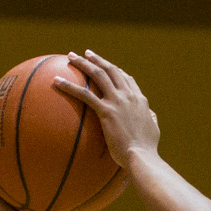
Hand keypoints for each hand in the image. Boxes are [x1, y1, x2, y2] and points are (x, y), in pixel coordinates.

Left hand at [55, 50, 159, 168]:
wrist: (142, 156)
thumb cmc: (147, 149)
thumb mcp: (154, 129)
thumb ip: (151, 118)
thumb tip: (151, 115)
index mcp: (140, 100)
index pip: (126, 79)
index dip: (116, 70)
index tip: (107, 66)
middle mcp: (128, 96)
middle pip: (111, 70)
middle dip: (97, 60)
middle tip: (86, 54)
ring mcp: (117, 101)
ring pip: (97, 74)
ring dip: (82, 63)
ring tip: (70, 57)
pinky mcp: (106, 111)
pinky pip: (84, 94)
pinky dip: (69, 86)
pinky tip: (56, 81)